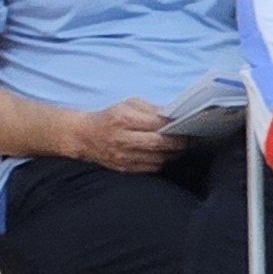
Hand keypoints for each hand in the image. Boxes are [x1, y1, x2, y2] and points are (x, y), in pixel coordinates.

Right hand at [67, 98, 184, 172]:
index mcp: (124, 119)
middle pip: (159, 143)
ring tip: (178, 148)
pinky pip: (151, 168)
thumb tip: (171, 116)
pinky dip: (161, 162)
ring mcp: (123, 155)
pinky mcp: (124, 167)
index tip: (185, 125)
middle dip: (178, 142)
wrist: (85, 136)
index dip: (174, 125)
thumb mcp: (127, 105)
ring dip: (172, 154)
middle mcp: (123, 138)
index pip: (156, 124)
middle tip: (187, 139)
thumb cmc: (110, 118)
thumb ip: (150, 109)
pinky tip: (164, 155)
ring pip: (158, 158)